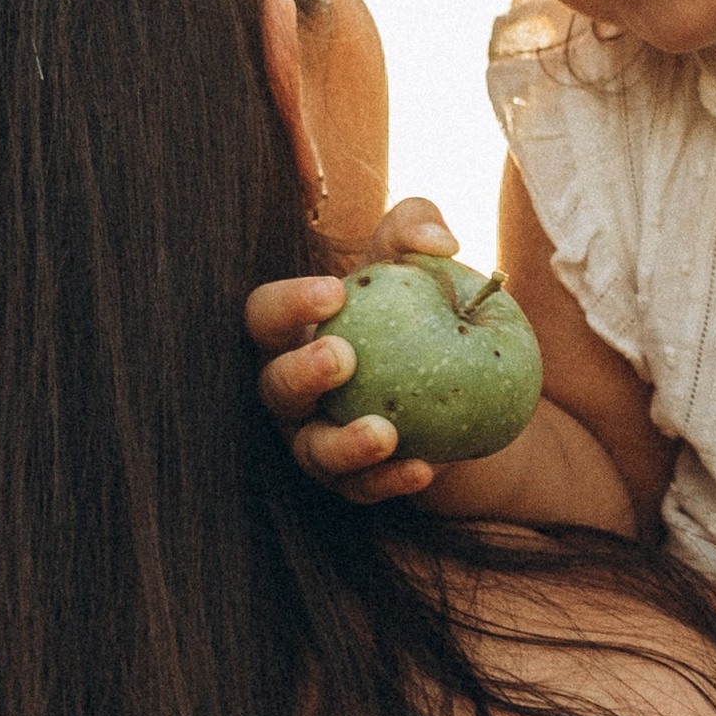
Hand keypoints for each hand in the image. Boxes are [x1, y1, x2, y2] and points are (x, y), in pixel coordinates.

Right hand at [244, 196, 462, 505]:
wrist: (451, 386)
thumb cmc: (414, 306)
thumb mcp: (414, 260)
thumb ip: (418, 226)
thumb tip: (440, 240)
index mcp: (291, 333)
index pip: (264, 317)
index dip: (289, 304)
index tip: (335, 290)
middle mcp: (288, 391)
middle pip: (275, 388)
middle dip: (302, 375)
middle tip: (342, 359)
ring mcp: (314, 441)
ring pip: (312, 451)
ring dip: (343, 445)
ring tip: (384, 431)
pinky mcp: (352, 481)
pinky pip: (363, 489)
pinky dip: (390, 482)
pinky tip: (424, 470)